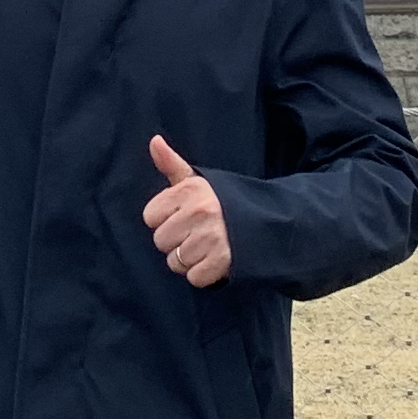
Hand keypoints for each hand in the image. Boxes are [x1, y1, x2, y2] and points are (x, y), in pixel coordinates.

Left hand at [144, 134, 232, 289]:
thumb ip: (171, 163)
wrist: (266, 222)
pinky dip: (203, 274)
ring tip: (207, 247)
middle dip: (176, 241)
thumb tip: (154, 140)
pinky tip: (214, 260)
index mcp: (190, 190)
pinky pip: (193, 278)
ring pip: (175, 262)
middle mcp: (200, 211)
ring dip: (189, 260)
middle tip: (197, 233)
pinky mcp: (222, 260)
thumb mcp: (197, 180)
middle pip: (161, 241)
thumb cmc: (222, 202)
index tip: (182, 216)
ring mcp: (211, 237)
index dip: (164, 219)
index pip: (150, 216)